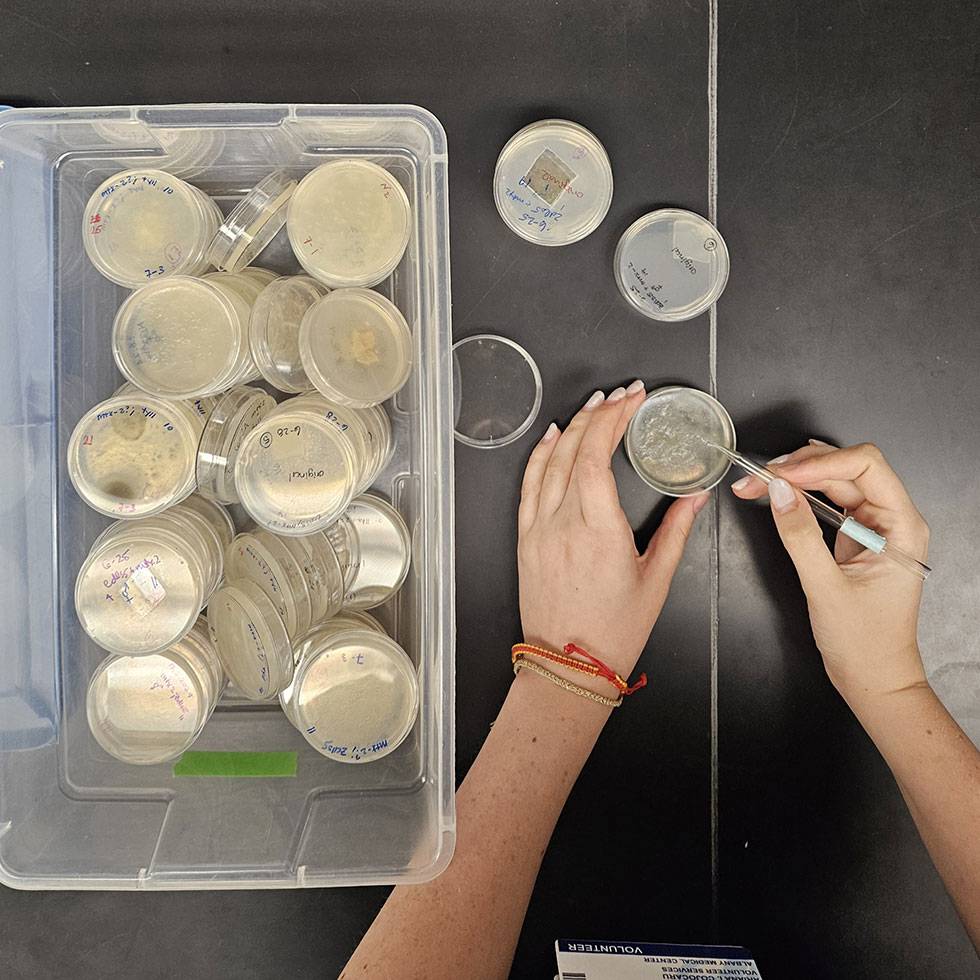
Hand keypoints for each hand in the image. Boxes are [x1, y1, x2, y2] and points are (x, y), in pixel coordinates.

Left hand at [518, 383, 707, 680]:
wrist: (568, 666)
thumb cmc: (613, 631)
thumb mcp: (657, 580)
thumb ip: (677, 530)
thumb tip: (696, 496)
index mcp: (598, 530)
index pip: (598, 454)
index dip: (614, 418)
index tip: (633, 398)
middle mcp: (563, 523)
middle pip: (574, 450)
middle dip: (599, 413)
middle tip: (622, 394)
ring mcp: (539, 529)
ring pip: (549, 462)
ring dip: (571, 427)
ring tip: (593, 404)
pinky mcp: (526, 539)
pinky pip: (529, 485)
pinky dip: (540, 456)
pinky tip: (552, 437)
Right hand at [731, 441, 929, 703]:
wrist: (874, 678)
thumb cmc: (865, 643)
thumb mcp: (825, 588)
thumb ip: (800, 536)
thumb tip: (778, 492)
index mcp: (903, 526)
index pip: (866, 466)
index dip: (821, 462)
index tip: (781, 475)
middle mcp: (892, 520)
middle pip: (848, 468)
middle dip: (801, 466)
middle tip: (759, 478)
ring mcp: (873, 527)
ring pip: (834, 482)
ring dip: (796, 478)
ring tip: (759, 483)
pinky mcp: (853, 537)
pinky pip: (827, 503)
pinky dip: (799, 495)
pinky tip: (778, 494)